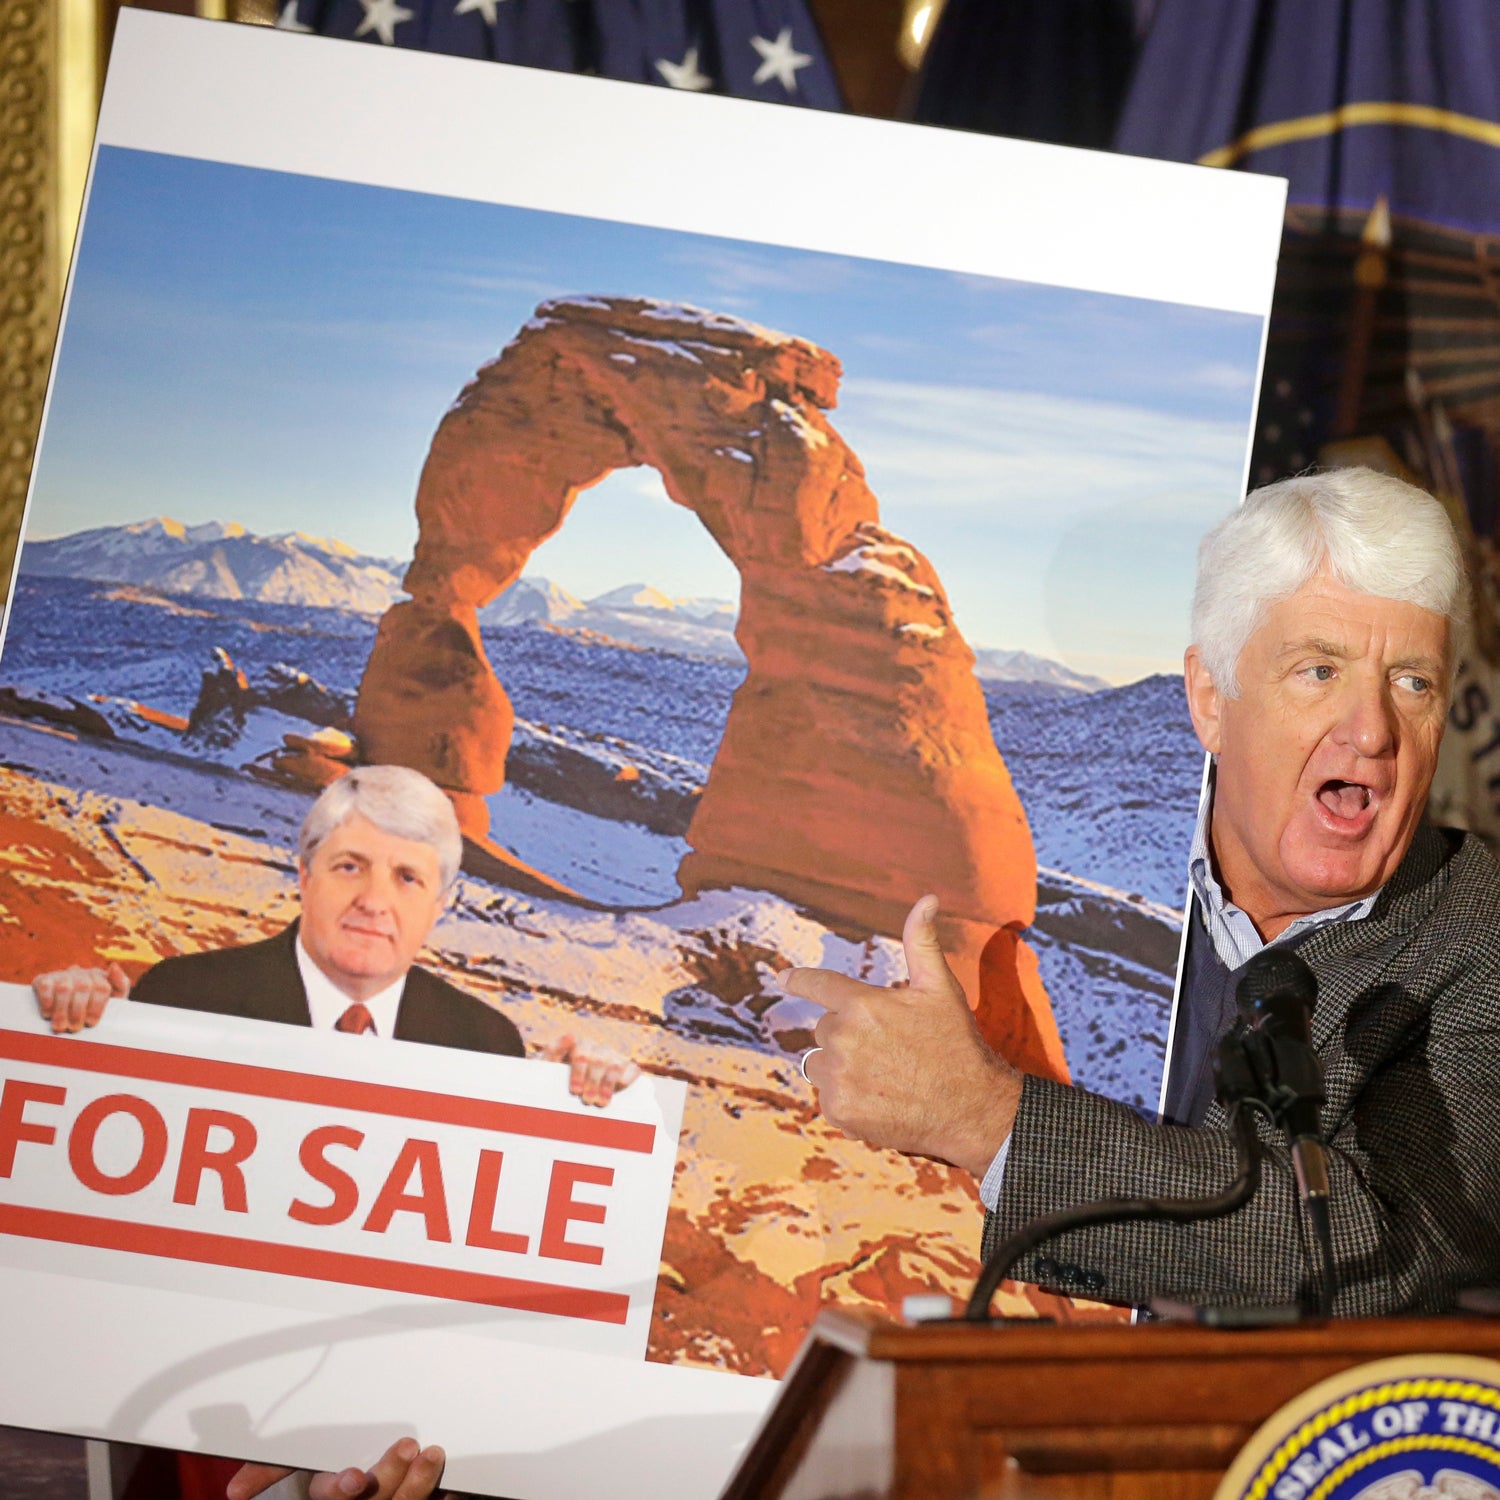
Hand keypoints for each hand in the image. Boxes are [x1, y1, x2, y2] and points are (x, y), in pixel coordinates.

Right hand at [32, 963, 129, 1032]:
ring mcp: (61, 975)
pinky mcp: (43, 980)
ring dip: (62, 1010)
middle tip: (74, 1028)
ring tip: (61, 1027)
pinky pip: (45, 987)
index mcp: (99, 977)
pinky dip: (47, 1002)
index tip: (91, 1023)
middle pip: (83, 988)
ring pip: (64, 988)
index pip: (102, 987)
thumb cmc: (93, 1009)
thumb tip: (114, 966)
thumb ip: (121, 984)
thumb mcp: (113, 999)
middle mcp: (81, 973)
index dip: (96, 1007)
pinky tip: (48, 1015)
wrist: (64, 1013)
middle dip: (78, 1011)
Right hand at [228, 1438, 446, 1498]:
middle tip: (408, 1444)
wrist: (355, 1480)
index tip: (354, 1477)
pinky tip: (456, 1486)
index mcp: (331, 1494)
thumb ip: (266, 1468)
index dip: (342, 1489)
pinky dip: (444, 1497)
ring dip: (420, 1484)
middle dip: (391, 1475)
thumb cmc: (325, 1462)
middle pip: (376, 1499)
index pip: (334, 1497)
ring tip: (433, 1454)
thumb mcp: (295, 1463)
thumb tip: (233, 1491)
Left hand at [542, 1034, 641, 1106]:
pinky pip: (633, 1069)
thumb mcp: (546, 1065)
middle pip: (600, 1061)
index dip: (579, 1072)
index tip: (575, 1091)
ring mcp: (614, 1058)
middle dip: (594, 1082)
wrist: (559, 1092)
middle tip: (587, 1100)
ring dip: (609, 1084)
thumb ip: (553, 1049)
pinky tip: (621, 1088)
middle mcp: (599, 1049)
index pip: (582, 1054)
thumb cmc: (553, 1077)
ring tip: (601, 1102)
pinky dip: (629, 1077)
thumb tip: (570, 1035)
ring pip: (616, 1065)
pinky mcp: (627, 1069)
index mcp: (580, 1045)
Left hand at [779, 895, 1022, 1176]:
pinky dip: (847, 1099)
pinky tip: (879, 1101)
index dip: (800, 980)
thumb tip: (927, 898)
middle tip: (888, 1049)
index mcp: (863, 1004)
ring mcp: (839, 1077)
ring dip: (841, 1068)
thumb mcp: (941, 988)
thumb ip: (922, 942)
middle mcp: (844, 1038)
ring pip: (820, 1064)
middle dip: (849, 1035)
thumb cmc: (956, 1043)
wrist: (971, 1108)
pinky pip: (828, 1097)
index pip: (819, 985)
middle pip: (826, 1030)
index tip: (782, 978)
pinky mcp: (839, 1110)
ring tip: (882, 1076)